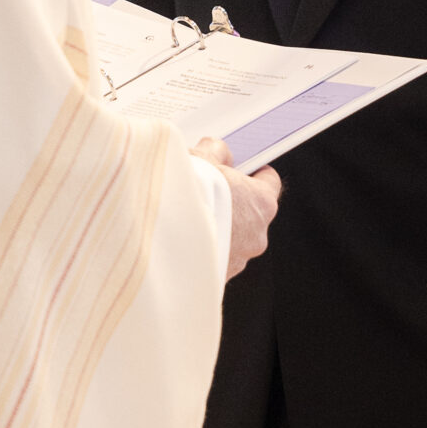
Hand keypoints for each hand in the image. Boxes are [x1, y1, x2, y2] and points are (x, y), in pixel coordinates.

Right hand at [192, 137, 281, 280]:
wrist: (156, 233)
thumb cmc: (184, 196)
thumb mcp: (200, 159)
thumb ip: (214, 152)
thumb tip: (215, 150)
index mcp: (261, 203)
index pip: (270, 183)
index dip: (253, 173)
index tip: (242, 167)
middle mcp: (256, 236)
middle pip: (249, 213)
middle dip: (230, 202)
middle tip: (206, 189)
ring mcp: (237, 261)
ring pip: (231, 239)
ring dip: (215, 229)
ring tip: (187, 216)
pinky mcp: (215, 278)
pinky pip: (213, 259)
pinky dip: (200, 249)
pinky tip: (178, 238)